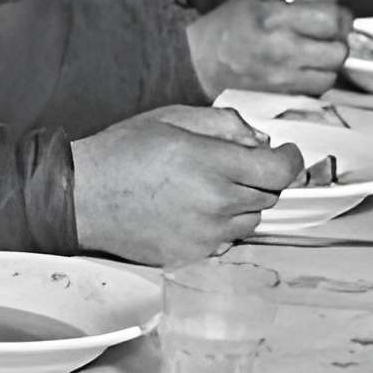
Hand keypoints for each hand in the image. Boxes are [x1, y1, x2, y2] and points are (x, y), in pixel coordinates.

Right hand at [70, 108, 300, 265]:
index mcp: (211, 164)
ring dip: (243, 204)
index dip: (290, 160)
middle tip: (236, 165)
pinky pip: (226, 241)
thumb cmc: (122, 153)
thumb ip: (225, 124)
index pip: (279, 170)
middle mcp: (213, 203)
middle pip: (269, 195)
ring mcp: (204, 234)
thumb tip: (260, 141)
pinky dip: (221, 225)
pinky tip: (194, 210)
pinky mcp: (192, 255)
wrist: (81, 197)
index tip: (286, 154)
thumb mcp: (174, 118)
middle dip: (261, 177)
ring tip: (210, 188)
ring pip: (251, 221)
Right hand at [185, 0, 352, 95]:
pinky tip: (303, 68)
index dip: (340, 15)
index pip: (331, 18)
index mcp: (274, 18)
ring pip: (331, 75)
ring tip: (313, 52)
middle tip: (323, 34)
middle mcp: (279, 50)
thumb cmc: (232, 23)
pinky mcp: (279, 97)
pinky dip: (317, 79)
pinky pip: (316, 91)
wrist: (198, 61)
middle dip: (337, 40)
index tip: (331, 14)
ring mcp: (280, 78)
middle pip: (338, 50)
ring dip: (329, 63)